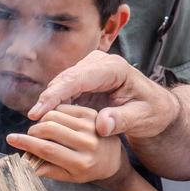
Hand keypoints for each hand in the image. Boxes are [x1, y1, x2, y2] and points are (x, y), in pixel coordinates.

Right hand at [6, 104, 126, 182]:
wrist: (114, 157)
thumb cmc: (88, 170)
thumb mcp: (72, 177)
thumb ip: (51, 171)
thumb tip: (28, 164)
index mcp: (82, 163)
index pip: (48, 150)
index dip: (26, 144)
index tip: (11, 139)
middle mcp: (88, 144)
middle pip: (49, 129)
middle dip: (33, 131)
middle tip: (31, 136)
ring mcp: (91, 127)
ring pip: (54, 116)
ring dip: (42, 121)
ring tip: (43, 130)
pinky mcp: (92, 114)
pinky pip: (63, 109)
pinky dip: (52, 113)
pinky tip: (53, 122)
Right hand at [28, 49, 182, 140]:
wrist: (155, 107)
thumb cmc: (152, 111)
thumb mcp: (142, 118)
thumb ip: (122, 121)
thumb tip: (101, 126)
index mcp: (113, 68)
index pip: (78, 78)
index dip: (56, 95)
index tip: (39, 112)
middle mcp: (98, 64)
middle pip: (65, 80)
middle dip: (47, 100)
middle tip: (33, 122)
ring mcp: (89, 71)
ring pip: (61, 86)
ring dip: (49, 105)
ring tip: (37, 125)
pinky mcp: (83, 81)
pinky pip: (64, 93)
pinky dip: (55, 107)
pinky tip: (47, 122)